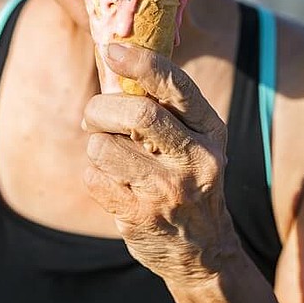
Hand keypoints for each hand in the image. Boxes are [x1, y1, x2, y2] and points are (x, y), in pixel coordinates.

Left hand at [82, 42, 238, 283]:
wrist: (203, 252)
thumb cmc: (186, 178)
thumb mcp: (193, 140)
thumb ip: (164, 106)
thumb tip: (114, 60)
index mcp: (210, 130)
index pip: (176, 86)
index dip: (141, 62)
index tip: (112, 50)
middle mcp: (197, 158)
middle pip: (137, 113)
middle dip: (101, 109)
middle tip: (93, 117)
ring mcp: (170, 190)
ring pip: (105, 147)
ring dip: (95, 146)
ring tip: (109, 156)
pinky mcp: (141, 216)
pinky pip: (93, 177)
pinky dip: (93, 174)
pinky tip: (113, 184)